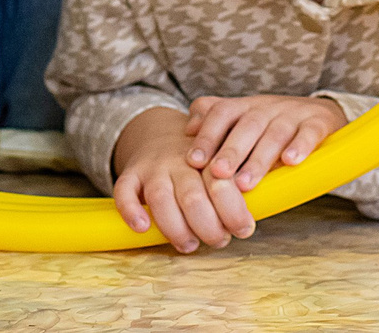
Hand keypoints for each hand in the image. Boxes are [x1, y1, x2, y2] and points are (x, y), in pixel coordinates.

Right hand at [109, 105, 255, 251]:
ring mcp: (153, 168)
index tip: (244, 229)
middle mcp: (179, 162)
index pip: (222, 184)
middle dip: (208, 227)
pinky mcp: (131, 174)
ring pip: (160, 198)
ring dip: (176, 228)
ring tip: (189, 244)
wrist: (161, 133)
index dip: (234, 212)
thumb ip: (237, 185)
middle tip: (218, 240)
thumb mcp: (223, 162)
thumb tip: (254, 216)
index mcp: (208, 158)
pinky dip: (130, 211)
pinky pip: (124, 191)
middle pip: (192, 196)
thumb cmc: (200, 161)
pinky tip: (142, 228)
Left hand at [184, 92, 345, 192]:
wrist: (319, 114)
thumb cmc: (270, 124)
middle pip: (247, 125)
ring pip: (275, 133)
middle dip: (230, 150)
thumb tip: (187, 130)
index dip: (207, 135)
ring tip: (245, 182)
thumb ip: (212, 120)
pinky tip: (290, 162)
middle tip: (218, 174)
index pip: (221, 113)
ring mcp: (293, 114)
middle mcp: (267, 107)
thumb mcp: (241, 118)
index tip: (193, 161)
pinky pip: (309, 132)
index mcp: (245, 107)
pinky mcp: (318, 123)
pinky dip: (300, 146)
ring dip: (260, 158)